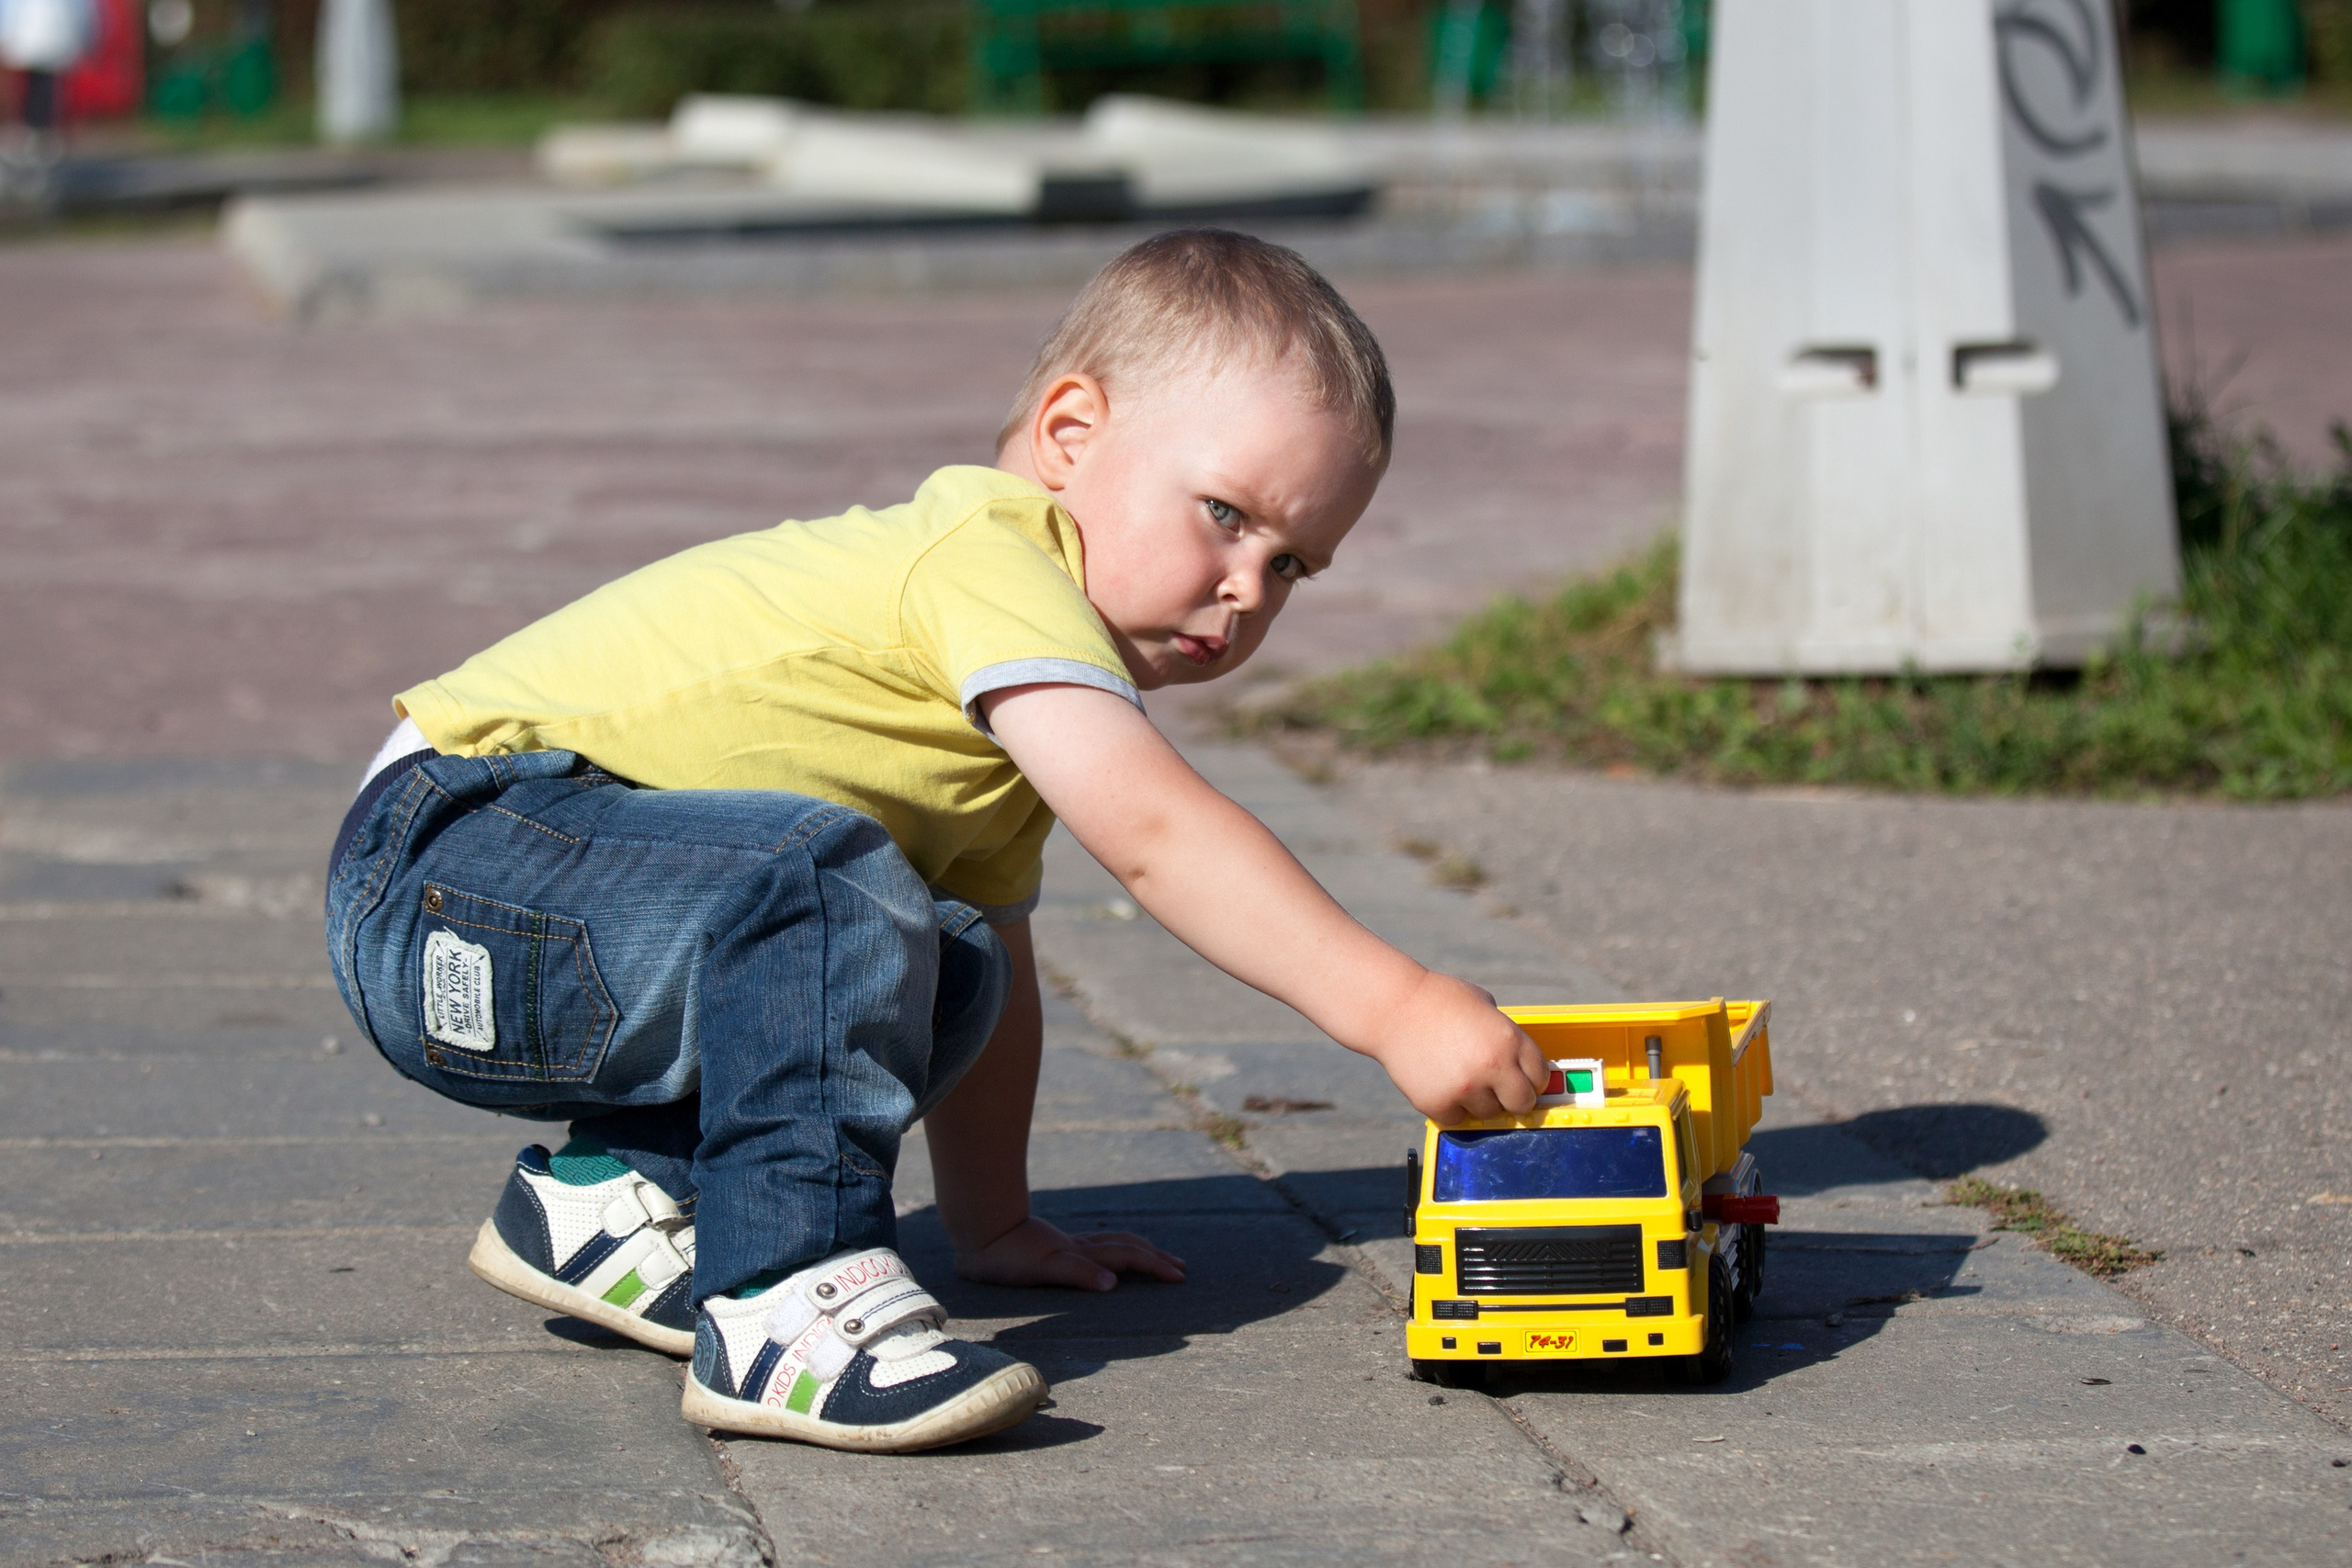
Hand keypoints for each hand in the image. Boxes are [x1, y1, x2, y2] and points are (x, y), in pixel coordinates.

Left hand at [954, 1214, 1186, 1291]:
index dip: (1153, 1266)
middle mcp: (1078, 1248)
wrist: (976, 1229)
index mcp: (1079, 1254)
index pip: (1127, 1258)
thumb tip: (1113, 1285)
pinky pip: (1097, 1246)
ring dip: (1140, 1250)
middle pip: (1126, 1248)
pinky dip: (1116, 1250)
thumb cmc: (1002, 1256)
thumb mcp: (1039, 1269)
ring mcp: (1068, 1245)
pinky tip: (1113, 1258)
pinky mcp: (1055, 1247)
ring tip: (1159, 1257)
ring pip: (1114, 1243)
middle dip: (1155, 1258)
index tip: (1178, 1277)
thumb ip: (1076, 1273)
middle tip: (1180, 1269)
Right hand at [1362, 970, 1549, 1123]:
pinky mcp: (1438, 1104)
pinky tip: (1440, 1083)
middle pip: (1521, 1104)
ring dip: (1478, 1101)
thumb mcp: (1483, 1005)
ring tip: (1459, 1077)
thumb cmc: (1438, 999)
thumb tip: (1518, 1061)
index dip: (1531, 1078)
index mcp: (1509, 1040)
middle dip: (1512, 1097)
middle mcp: (1492, 1067)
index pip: (1539, 1077)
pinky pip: (1457, 1119)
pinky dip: (1451, 1106)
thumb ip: (1503, 1034)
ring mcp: (1465, 1089)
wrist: (1392, 1007)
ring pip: (1488, 1113)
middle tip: (1497, 1089)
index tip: (1522, 1080)